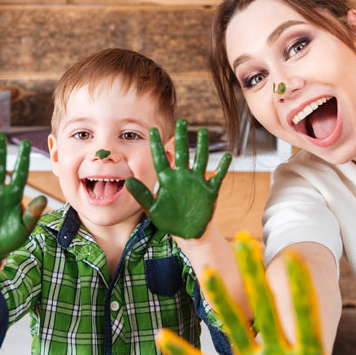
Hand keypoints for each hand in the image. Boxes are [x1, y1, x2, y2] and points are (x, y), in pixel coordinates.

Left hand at [126, 119, 230, 238]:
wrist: (188, 233)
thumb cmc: (168, 221)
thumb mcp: (152, 209)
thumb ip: (142, 195)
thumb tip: (128, 181)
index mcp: (167, 180)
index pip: (161, 158)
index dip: (156, 145)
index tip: (152, 130)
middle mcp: (182, 177)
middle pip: (182, 153)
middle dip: (181, 138)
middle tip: (181, 121)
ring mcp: (197, 182)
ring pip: (200, 160)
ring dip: (202, 146)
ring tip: (203, 131)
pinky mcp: (210, 191)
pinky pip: (218, 176)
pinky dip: (223, 167)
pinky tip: (228, 156)